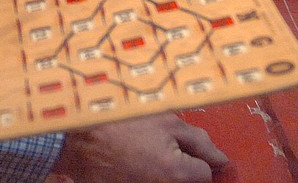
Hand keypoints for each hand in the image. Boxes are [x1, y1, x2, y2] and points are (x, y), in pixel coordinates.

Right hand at [51, 113, 228, 182]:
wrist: (78, 139)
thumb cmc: (119, 125)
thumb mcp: (164, 121)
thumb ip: (198, 140)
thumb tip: (220, 157)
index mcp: (179, 173)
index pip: (208, 172)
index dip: (198, 155)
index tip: (186, 146)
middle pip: (190, 181)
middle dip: (184, 165)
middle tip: (161, 146)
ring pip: (170, 181)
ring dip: (165, 169)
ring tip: (144, 151)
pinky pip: (150, 181)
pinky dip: (148, 173)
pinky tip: (134, 160)